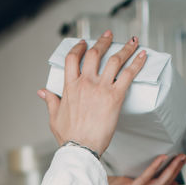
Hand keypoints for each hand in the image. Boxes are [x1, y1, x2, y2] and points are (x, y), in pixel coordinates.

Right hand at [38, 31, 147, 154]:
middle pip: (95, 53)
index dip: (79, 47)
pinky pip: (128, 74)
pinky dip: (137, 63)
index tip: (84, 42)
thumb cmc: (69, 137)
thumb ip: (50, 101)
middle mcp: (85, 83)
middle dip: (103, 41)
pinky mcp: (115, 96)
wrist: (81, 148)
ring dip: (124, 48)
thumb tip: (43, 92)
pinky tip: (142, 55)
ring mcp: (100, 88)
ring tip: (131, 41)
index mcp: (69, 87)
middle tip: (109, 36)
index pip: (72, 58)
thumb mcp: (54, 117)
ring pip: (114, 60)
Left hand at [103, 153, 185, 184]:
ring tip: (180, 158)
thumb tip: (114, 162)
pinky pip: (144, 179)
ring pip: (158, 182)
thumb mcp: (109, 177)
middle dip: (175, 170)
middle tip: (185, 157)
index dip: (170, 175)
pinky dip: (154, 168)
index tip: (180, 166)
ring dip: (171, 170)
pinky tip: (162, 158)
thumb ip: (115, 171)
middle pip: (162, 182)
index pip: (157, 183)